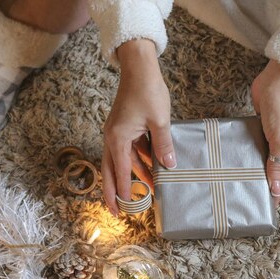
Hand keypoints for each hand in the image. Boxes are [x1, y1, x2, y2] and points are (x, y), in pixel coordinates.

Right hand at [102, 39, 175, 216]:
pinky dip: (136, 160)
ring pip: (120, 160)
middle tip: (117, 211)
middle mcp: (112, 136)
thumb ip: (163, 145)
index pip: (119, 170)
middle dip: (114, 191)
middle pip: (110, 170)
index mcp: (117, 137)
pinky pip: (128, 149)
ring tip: (142, 191)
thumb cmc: (148, 90)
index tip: (125, 207)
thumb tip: (169, 166)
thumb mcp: (160, 121)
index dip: (123, 189)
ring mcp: (117, 131)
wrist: (139, 67)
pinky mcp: (123, 126)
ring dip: (131, 175)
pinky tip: (149, 168)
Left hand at [251, 60, 279, 206]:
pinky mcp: (264, 130)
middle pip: (277, 169)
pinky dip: (252, 154)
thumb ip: (276, 165)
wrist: (273, 83)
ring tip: (245, 181)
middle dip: (267, 180)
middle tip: (253, 194)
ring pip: (266, 159)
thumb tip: (276, 187)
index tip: (268, 204)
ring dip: (257, 167)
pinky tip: (242, 162)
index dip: (277, 189)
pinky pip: (259, 148)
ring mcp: (276, 138)